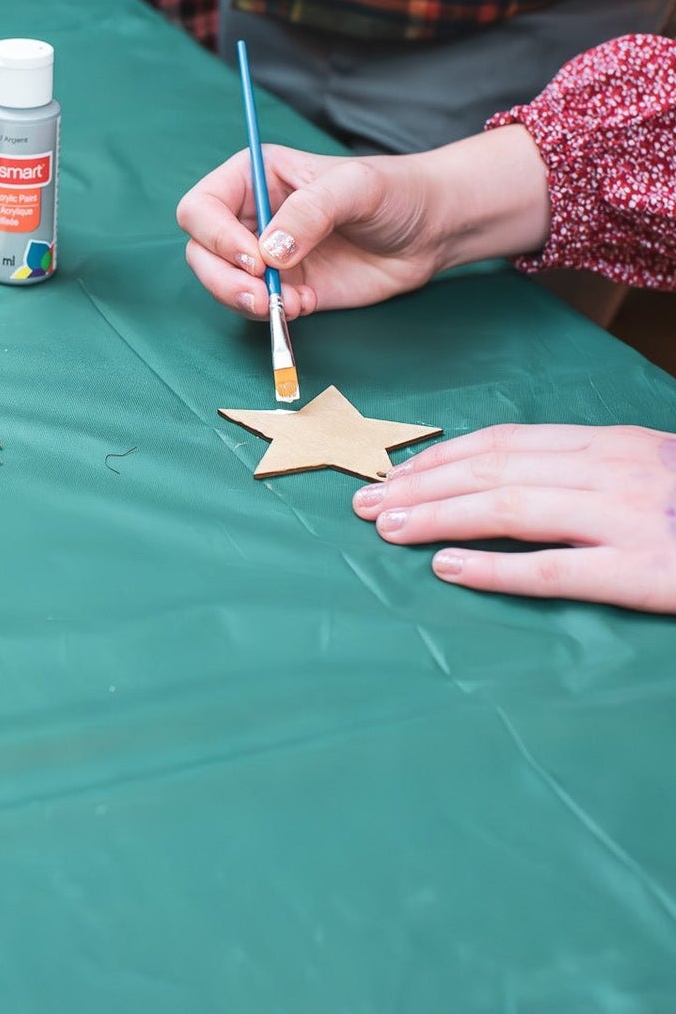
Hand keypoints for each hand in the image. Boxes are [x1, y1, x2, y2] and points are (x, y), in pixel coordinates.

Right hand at [176, 125, 551, 319]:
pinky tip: (304, 305)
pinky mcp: (286, 289)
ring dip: (241, 301)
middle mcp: (250, 217)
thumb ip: (310, 212)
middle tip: (260, 296)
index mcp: (253, 178)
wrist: (432, 230)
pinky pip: (257, 308)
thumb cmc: (394, 191)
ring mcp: (265, 256)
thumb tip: (269, 253)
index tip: (252, 257)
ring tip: (281, 305)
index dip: (214, 235)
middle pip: (202, 251)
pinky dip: (272, 315)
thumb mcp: (354, 187)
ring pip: (222, 284)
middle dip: (223, 277)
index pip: (201, 207)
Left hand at [352, 425, 675, 611]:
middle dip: (422, 483)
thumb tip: (511, 479)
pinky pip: (556, 569)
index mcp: (616, 444)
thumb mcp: (654, 471)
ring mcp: (632, 518)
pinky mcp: (647, 572)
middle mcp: (617, 470)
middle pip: (495, 469)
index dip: (442, 456)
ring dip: (438, 516)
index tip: (395, 471)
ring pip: (510, 508)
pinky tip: (446, 568)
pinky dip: (494, 568)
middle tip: (366, 501)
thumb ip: (591, 471)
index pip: (508, 441)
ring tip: (387, 528)